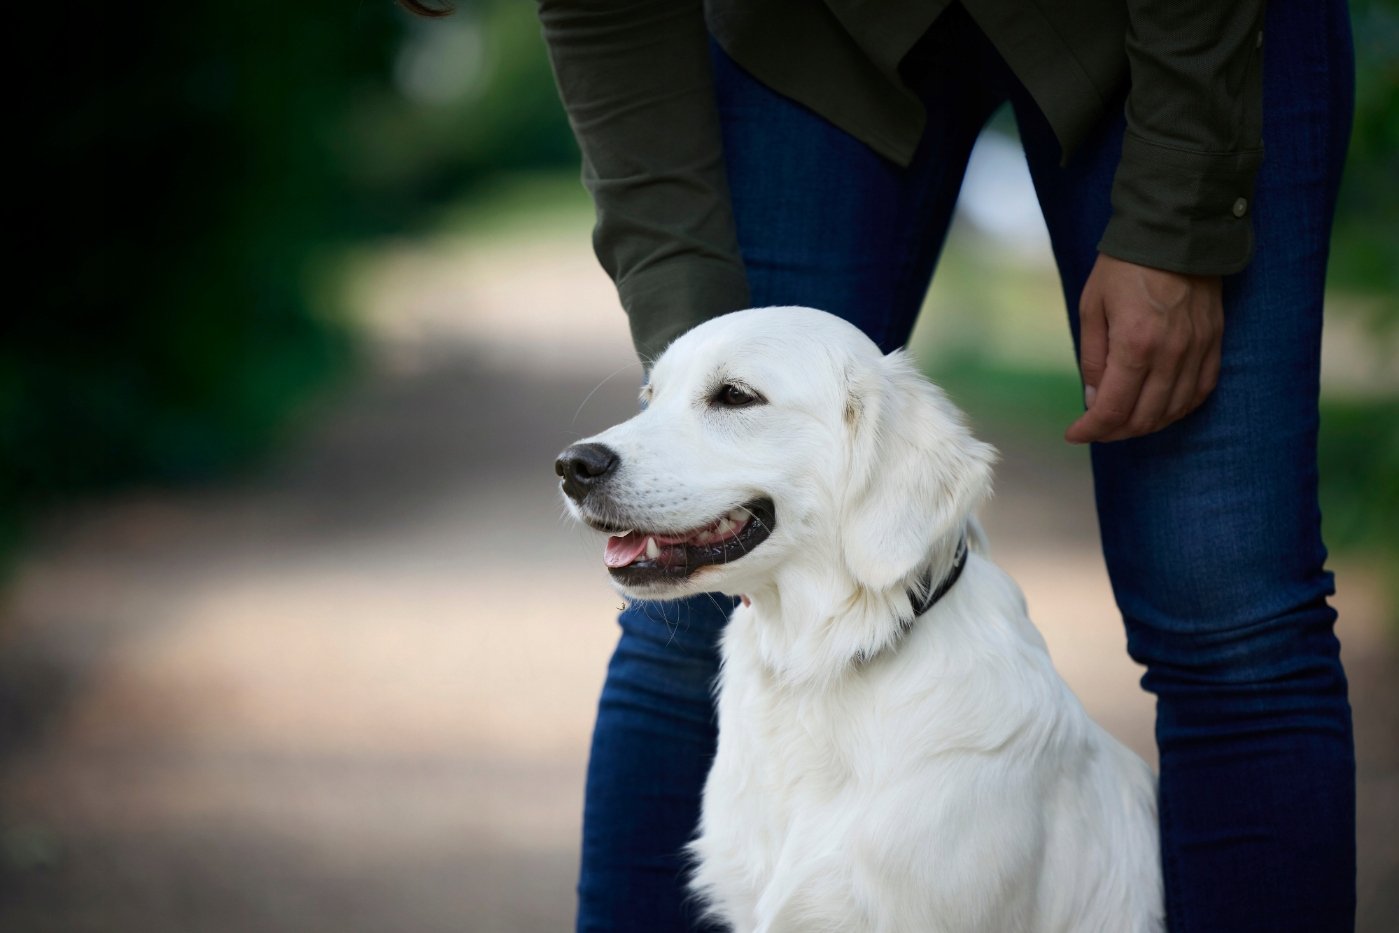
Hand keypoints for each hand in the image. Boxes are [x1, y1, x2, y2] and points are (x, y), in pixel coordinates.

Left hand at [1065, 254, 1222, 444]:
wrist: (1175, 232)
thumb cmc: (1124, 267)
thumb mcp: (1092, 309)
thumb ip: (1093, 359)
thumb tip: (1094, 401)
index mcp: (1135, 345)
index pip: (1112, 409)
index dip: (1091, 430)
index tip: (1074, 434)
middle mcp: (1171, 354)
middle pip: (1145, 418)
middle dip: (1115, 432)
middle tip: (1096, 428)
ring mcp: (1198, 350)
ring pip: (1174, 411)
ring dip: (1146, 424)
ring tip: (1123, 420)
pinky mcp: (1214, 343)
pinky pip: (1200, 392)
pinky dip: (1177, 409)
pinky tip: (1159, 407)